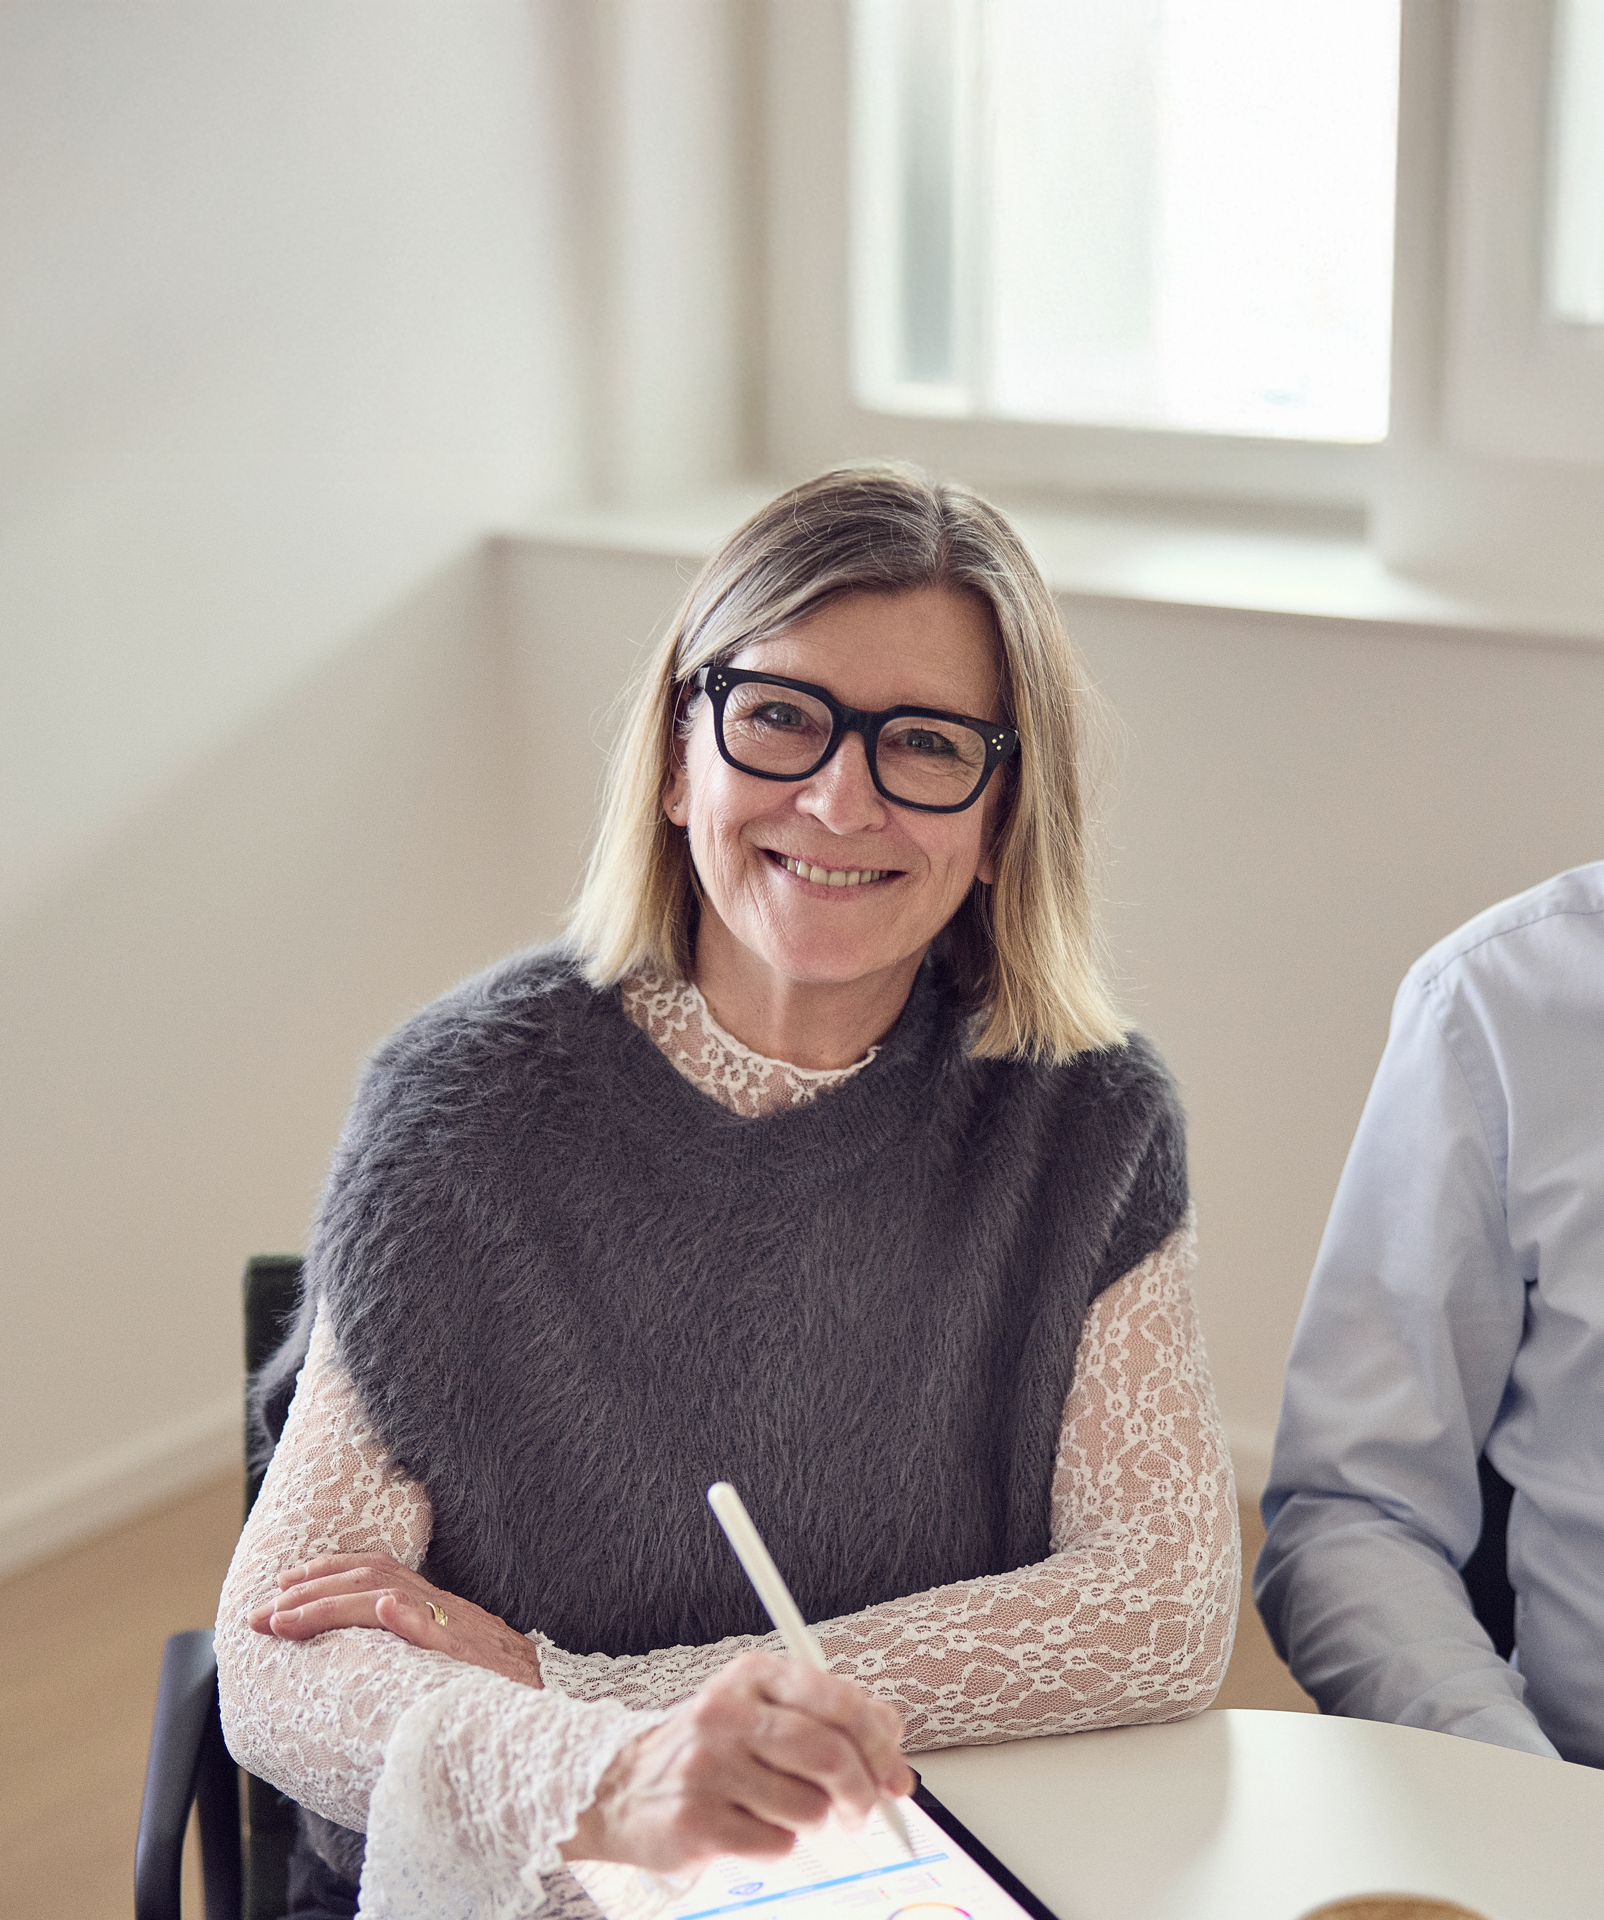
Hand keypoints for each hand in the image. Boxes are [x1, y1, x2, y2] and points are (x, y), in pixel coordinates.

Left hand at [247, 1551, 542, 1688]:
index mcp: (438, 1609)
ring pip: (391, 1599)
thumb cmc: (503, 1692)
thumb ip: (418, 1643)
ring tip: (289, 1615)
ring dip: (335, 1603)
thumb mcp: (455, 1659)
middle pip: (372, 1579)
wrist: (555, 1708)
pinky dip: (412, 1617)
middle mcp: (446, 1610)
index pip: (376, 1571)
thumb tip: (372, 1637)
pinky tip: (384, 1608)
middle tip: (260, 1614)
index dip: (327, 1573)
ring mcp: (460, 1632)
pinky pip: (443, 1632)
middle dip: (308, 1593)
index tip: (283, 1584)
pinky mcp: (476, 1658)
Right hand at [560, 1650, 910, 1870]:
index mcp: (752, 1675)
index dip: (879, 1742)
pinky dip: (776, 1843)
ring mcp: (708, 1766)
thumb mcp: (766, 1713)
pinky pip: (776, 1843)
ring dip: (811, 1818)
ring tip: (779, 1807)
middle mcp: (727, 1712)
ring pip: (809, 1807)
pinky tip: (748, 1825)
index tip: (892, 1771)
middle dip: (860, 1790)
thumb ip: (833, 1723)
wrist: (623, 1788)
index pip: (839, 1701)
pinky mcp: (696, 1820)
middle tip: (860, 1808)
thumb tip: (896, 1758)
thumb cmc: (711, 1749)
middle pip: (830, 1753)